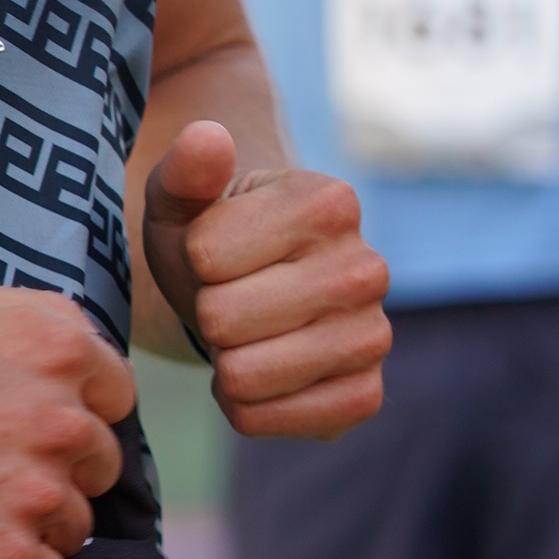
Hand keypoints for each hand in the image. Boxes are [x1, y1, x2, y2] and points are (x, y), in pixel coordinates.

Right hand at [0, 275, 136, 558]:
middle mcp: (58, 418)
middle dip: (55, 468)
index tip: (29, 425)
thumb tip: (76, 345)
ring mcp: (35, 493)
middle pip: (99, 464)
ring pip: (76, 525)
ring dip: (32, 523)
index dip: (74, 410)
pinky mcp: (5, 558)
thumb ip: (26, 313)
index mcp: (54, 346)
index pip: (115, 394)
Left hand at [142, 121, 389, 440]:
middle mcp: (368, 268)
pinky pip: (269, 420)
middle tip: (227, 298)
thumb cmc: (211, 237)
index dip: (192, 258)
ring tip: (243, 334)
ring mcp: (375, 335)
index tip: (215, 252)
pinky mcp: (365, 394)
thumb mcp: (183, 197)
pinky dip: (245, 407)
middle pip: (221, 319)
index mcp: (331, 202)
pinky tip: (261, 374)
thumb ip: (187, 168)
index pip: (206, 255)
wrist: (254, 290)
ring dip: (222, 362)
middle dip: (205, 312)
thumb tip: (208, 138)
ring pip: (243, 376)